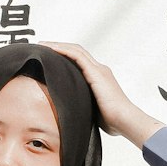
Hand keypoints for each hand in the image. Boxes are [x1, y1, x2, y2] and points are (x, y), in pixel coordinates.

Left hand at [40, 42, 162, 146]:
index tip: (49, 58)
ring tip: (42, 44)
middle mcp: (99, 70)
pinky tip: (50, 48)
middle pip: (76, 52)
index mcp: (99, 78)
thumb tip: (70, 111)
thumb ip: (83, 104)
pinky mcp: (96, 72)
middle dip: (59, 47)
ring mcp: (98, 69)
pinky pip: (76, 55)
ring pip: (75, 50)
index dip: (65, 57)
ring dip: (57, 45)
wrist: (124, 120)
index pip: (80, 62)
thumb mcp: (92, 109)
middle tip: (42, 46)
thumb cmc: (112, 121)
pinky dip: (62, 50)